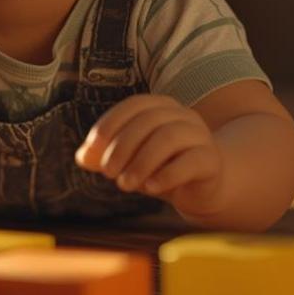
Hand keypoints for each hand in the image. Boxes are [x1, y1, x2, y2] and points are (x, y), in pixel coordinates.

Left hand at [75, 94, 223, 214]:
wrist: (201, 188)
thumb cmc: (160, 167)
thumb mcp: (129, 161)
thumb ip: (103, 156)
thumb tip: (82, 156)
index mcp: (161, 107)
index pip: (134, 105)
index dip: (111, 123)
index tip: (92, 148)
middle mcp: (183, 115)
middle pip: (149, 121)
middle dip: (122, 146)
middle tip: (108, 173)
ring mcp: (200, 136)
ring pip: (169, 138)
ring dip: (141, 162)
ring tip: (124, 184)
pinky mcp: (211, 160)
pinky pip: (191, 161)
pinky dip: (167, 174)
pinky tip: (150, 189)